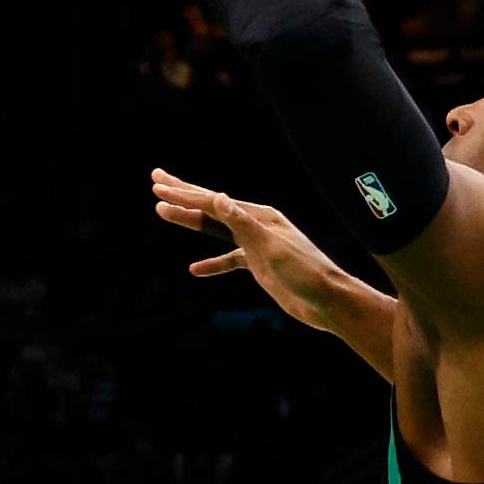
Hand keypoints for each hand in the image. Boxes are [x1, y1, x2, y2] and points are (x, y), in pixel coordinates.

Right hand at [152, 172, 347, 329]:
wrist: (328, 301)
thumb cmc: (305, 272)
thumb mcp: (270, 246)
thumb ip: (242, 223)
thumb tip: (217, 198)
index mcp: (260, 215)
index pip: (214, 202)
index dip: (184, 194)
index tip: (157, 187)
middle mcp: (257, 224)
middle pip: (212, 207)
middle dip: (183, 195)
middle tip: (156, 182)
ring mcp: (257, 244)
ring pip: (216, 230)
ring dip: (191, 222)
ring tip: (163, 213)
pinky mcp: (259, 264)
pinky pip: (230, 260)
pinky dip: (213, 263)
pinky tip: (195, 270)